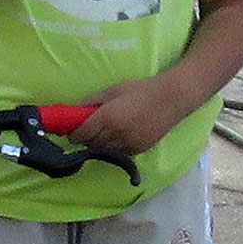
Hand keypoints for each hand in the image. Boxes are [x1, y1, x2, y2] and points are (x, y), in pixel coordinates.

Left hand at [68, 78, 183, 154]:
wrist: (171, 99)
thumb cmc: (140, 90)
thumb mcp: (113, 90)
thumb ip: (92, 101)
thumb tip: (76, 110)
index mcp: (107, 116)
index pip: (82, 134)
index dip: (73, 135)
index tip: (71, 132)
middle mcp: (116, 134)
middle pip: (91, 144)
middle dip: (85, 139)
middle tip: (85, 132)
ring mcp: (128, 144)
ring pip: (104, 151)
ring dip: (98, 145)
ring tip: (101, 134)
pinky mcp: (138, 150)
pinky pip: (118, 153)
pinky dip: (113, 148)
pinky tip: (117, 137)